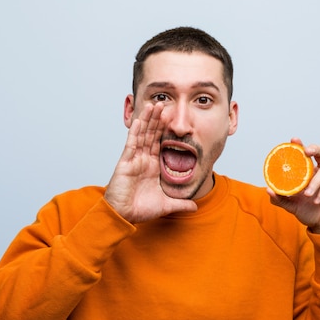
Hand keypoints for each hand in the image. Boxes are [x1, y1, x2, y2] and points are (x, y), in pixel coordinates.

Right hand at [104, 102, 196, 222]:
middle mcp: (144, 160)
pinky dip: (136, 131)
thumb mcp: (166, 205)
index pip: (161, 144)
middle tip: (164, 103)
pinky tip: (141, 119)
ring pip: (142, 135)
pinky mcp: (126, 162)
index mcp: (153, 167)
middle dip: (158, 119)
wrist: (123, 216)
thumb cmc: (140, 210)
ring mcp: (134, 159)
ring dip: (148, 119)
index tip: (173, 118)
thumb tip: (195, 206)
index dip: (166, 130)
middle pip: (152, 135)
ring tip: (154, 104)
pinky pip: (132, 144)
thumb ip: (181, 203)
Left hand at [267, 138, 319, 233]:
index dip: (300, 145)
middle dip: (314, 149)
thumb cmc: (309, 213)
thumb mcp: (291, 206)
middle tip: (306, 152)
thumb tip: (268, 189)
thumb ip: (280, 198)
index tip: (294, 140)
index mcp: (310, 172)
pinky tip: (317, 200)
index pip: (306, 155)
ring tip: (308, 195)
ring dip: (315, 182)